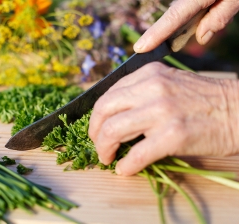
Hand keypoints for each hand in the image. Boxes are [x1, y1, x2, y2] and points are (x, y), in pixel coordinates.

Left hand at [89, 62, 238, 175]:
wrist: (238, 110)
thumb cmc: (203, 100)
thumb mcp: (169, 84)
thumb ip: (141, 93)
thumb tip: (113, 116)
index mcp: (149, 74)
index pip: (108, 94)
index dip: (96, 116)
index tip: (97, 129)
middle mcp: (152, 88)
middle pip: (103, 110)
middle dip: (94, 131)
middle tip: (98, 145)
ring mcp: (162, 110)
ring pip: (113, 130)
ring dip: (104, 149)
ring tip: (108, 158)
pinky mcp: (173, 134)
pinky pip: (137, 154)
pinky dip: (126, 165)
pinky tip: (125, 169)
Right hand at [134, 0, 238, 52]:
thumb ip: (221, 15)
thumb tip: (202, 36)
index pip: (173, 17)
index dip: (155, 34)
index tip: (139, 48)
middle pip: (175, 13)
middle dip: (171, 29)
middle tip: (166, 40)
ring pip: (181, 8)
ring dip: (185, 20)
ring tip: (199, 18)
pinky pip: (186, 4)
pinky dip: (192, 12)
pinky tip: (205, 12)